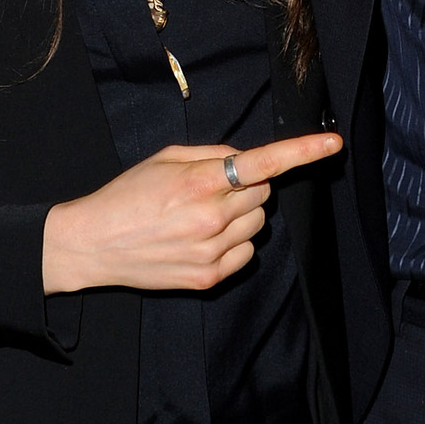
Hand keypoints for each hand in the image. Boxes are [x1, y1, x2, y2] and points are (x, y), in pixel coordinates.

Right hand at [42, 132, 341, 294]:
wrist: (92, 244)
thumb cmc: (126, 195)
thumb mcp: (164, 158)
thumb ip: (212, 154)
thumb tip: (246, 160)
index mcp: (199, 182)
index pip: (263, 163)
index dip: (302, 152)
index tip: (332, 145)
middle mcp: (211, 218)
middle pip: (263, 193)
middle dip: (245, 186)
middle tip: (209, 189)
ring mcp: (211, 252)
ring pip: (258, 224)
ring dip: (241, 215)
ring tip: (199, 216)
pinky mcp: (209, 278)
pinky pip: (247, 253)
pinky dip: (234, 242)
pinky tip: (202, 239)